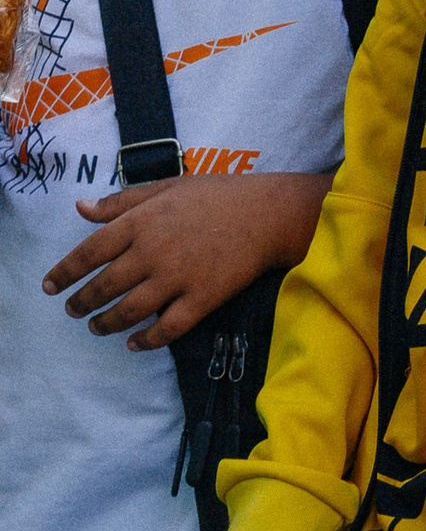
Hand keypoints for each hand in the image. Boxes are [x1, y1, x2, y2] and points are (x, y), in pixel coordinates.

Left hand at [45, 172, 327, 349]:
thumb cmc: (219, 195)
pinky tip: (134, 343)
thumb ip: (122, 200)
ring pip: (128, 312)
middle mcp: (153, 251)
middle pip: (104, 286)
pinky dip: (146, 341)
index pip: (88, 252)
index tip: (50, 286)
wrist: (270, 212)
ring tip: (97, 328)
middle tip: (73, 310)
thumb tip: (80, 208)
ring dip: (106, 324)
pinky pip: (166, 329)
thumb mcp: (168, 186)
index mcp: (142, 222)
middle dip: (81, 303)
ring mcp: (178, 277)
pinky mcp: (202, 298)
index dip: (64, 272)